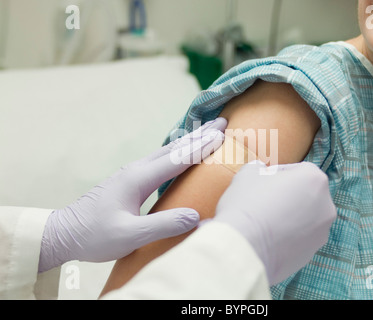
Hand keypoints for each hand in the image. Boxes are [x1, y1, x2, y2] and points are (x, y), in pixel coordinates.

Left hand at [38, 118, 226, 272]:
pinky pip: (160, 158)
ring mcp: (132, 172)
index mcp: (138, 178)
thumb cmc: (94, 235)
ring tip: (208, 132)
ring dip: (189, 140)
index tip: (222, 134)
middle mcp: (136, 169)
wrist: (65, 233)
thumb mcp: (130, 235)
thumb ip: (163, 225)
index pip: (177, 159)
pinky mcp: (130, 179)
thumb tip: (196, 216)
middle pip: (174, 147)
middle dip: (199, 135)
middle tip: (222, 122)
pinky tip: (181, 152)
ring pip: (167, 150)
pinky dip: (177, 151)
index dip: (201, 147)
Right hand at [213, 160, 335, 284]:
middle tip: (262, 202)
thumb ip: (258, 168)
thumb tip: (259, 170)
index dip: (274, 175)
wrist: (244, 248)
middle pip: (303, 195)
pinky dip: (286, 237)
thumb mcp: (248, 173)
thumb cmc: (247, 204)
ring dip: (288, 217)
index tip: (260, 183)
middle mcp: (326, 205)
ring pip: (303, 218)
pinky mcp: (312, 253)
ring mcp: (321, 232)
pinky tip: (267, 238)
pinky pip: (299, 239)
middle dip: (286, 196)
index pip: (294, 170)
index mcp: (314, 178)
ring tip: (264, 222)